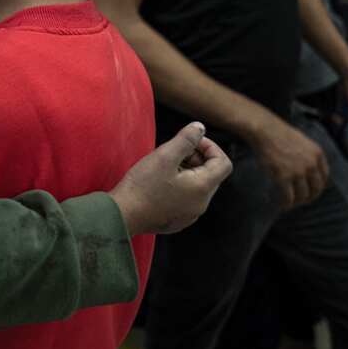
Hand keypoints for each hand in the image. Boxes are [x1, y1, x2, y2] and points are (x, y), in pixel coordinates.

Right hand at [110, 122, 233, 235]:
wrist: (124, 215)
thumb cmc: (143, 186)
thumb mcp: (164, 155)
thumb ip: (186, 139)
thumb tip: (200, 128)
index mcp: (202, 187)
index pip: (223, 163)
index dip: (210, 147)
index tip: (191, 141)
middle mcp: (201, 204)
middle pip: (211, 174)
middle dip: (197, 158)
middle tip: (173, 152)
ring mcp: (191, 214)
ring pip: (198, 186)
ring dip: (187, 172)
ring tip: (164, 167)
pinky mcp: (179, 220)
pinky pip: (187, 198)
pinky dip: (180, 186)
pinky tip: (160, 183)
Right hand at [252, 117, 328, 208]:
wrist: (264, 130)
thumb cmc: (279, 133)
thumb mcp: (302, 141)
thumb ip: (309, 155)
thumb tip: (308, 171)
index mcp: (317, 154)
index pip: (324, 177)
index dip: (318, 186)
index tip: (311, 190)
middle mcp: (311, 164)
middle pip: (316, 189)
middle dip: (309, 197)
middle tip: (301, 200)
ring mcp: (298, 172)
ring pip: (303, 195)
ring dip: (297, 202)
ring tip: (290, 203)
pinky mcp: (283, 177)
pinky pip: (288, 197)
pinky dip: (286, 204)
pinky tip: (283, 205)